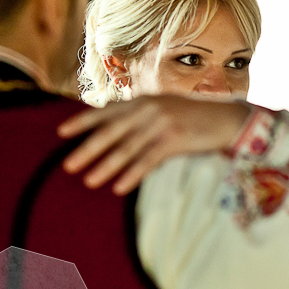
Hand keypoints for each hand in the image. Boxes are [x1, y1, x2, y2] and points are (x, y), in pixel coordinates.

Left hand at [57, 95, 252, 194]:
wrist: (226, 119)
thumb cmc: (193, 117)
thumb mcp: (164, 107)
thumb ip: (138, 111)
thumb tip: (108, 115)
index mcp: (143, 100)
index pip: (107, 110)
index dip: (84, 120)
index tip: (61, 132)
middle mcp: (150, 108)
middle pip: (112, 131)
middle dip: (89, 149)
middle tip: (68, 165)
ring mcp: (162, 123)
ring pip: (127, 148)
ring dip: (106, 166)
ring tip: (89, 181)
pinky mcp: (175, 139)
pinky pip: (148, 160)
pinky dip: (132, 174)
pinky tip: (119, 187)